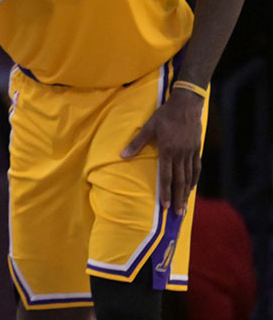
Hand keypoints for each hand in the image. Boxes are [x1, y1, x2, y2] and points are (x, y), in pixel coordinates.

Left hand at [120, 89, 203, 214]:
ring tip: (184, 206)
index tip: (164, 205)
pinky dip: (194, 180)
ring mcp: (190, 153)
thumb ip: (136, 143)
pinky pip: (196, 168)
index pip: (166, 176)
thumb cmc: (164, 115)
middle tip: (177, 214)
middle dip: (178, 198)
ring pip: (189, 177)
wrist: (186, 105)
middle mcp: (180, 154)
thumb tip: (122, 155)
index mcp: (167, 150)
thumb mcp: (148, 127)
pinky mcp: (196, 149)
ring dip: (186, 193)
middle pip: (179, 181)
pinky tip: (191, 188)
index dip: (165, 191)